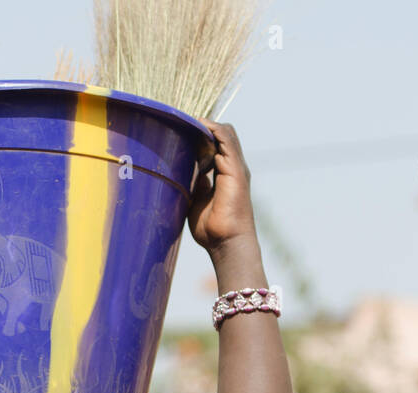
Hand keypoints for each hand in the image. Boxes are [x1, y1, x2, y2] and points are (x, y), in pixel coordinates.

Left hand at [187, 119, 257, 253]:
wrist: (226, 244)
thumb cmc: (212, 230)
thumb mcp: (198, 201)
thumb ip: (197, 184)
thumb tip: (188, 173)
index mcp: (225, 174)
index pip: (216, 145)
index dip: (201, 137)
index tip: (181, 132)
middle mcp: (233, 168)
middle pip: (222, 136)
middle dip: (203, 128)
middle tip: (181, 125)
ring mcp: (236, 167)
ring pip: (225, 134)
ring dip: (207, 126)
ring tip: (188, 123)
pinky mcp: (236, 169)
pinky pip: (227, 140)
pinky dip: (213, 129)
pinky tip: (199, 126)